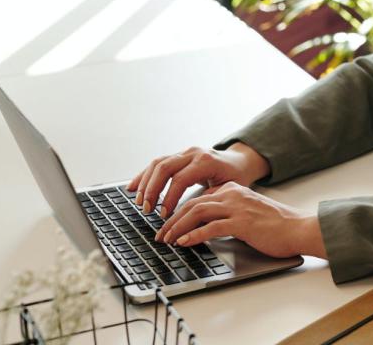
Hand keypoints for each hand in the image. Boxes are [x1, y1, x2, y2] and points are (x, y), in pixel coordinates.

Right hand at [127, 142, 269, 217]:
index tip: (164, 215)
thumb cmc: (236, 177)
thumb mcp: (229, 189)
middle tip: (147, 209)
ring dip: (145, 183)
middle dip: (152, 189)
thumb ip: (210, 200)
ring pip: (158, 163)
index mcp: (206, 161)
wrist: (239, 161)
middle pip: (164, 167)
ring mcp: (184, 152)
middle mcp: (193, 153)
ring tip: (140, 202)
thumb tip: (193, 220)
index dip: (169, 198)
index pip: (180, 179)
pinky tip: (133, 187)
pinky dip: (143, 175)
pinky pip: (157, 163)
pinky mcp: (178, 156)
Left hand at [154, 182, 326, 258]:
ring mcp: (237, 207)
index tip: (167, 225)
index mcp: (232, 189)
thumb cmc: (275, 225)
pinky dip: (194, 235)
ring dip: (178, 227)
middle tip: (160, 235)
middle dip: (172, 220)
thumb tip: (204, 226)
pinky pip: (211, 227)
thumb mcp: (247, 212)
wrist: (298, 228)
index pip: (198, 198)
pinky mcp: (242, 222)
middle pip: (193, 203)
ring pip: (197, 212)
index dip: (178, 212)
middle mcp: (232, 194)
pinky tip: (184, 243)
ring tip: (167, 240)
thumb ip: (227, 213)